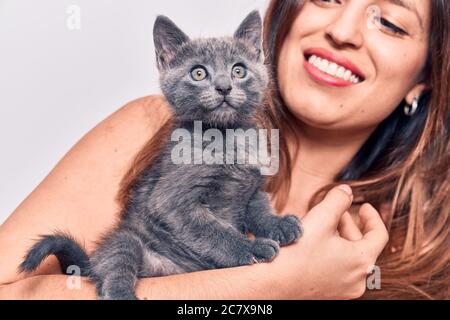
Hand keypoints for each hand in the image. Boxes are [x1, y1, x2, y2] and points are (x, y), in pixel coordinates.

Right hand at [272, 185, 388, 299]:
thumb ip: (338, 199)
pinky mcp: (329, 293)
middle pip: (362, 246)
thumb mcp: (321, 217)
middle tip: (337, 212)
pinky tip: (316, 244)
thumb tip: (346, 191)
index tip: (364, 207)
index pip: (379, 235)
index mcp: (362, 261)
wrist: (273, 281)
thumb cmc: (298, 252)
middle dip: (350, 225)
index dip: (373, 217)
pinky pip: (339, 269)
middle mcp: (357, 280)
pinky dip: (334, 254)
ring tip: (323, 225)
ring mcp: (343, 289)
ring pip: (350, 258)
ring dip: (340, 238)